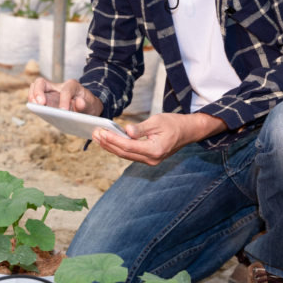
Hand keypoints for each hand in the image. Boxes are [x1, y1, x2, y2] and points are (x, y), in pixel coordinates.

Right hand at [28, 78, 103, 116]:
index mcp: (72, 86)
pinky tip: (36, 111)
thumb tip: (79, 103)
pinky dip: (33, 104)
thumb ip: (87, 105)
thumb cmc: (89, 105)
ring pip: (35, 88)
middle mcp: (58, 87)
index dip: (64, 100)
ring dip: (32, 97)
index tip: (63, 111)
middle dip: (38, 91)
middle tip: (40, 104)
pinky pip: (35, 99)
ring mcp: (50, 93)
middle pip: (42, 82)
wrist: (87, 107)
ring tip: (35, 108)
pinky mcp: (46, 100)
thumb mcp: (93, 106)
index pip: (65, 90)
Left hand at [92, 112, 226, 165]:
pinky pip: (130, 154)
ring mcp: (150, 161)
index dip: (113, 140)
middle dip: (108, 144)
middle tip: (95, 133)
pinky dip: (118, 148)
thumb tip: (126, 131)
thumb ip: (141, 128)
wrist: (188, 131)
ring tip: (97, 137)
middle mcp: (152, 159)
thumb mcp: (157, 121)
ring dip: (111, 146)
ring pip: (125, 155)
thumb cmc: (174, 124)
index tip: (101, 132)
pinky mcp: (148, 158)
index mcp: (155, 150)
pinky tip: (109, 141)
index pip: (128, 146)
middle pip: (124, 153)